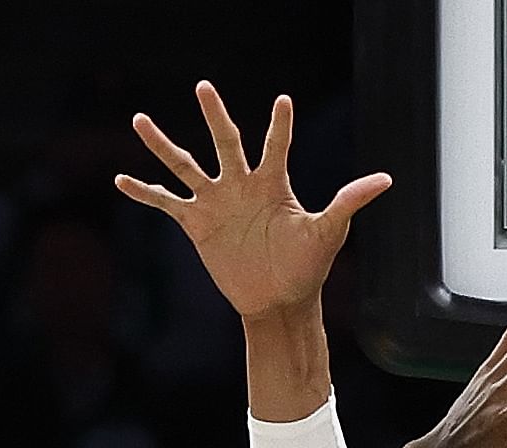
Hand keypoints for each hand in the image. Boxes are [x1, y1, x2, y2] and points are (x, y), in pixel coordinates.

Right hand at [114, 81, 390, 318]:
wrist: (280, 301)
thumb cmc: (308, 267)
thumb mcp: (328, 232)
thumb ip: (349, 201)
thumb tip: (385, 179)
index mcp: (273, 184)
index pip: (276, 146)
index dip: (280, 125)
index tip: (284, 100)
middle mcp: (241, 186)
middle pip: (225, 142)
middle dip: (215, 116)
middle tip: (204, 87)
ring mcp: (217, 203)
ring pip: (185, 166)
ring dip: (162, 145)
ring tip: (139, 120)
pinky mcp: (198, 225)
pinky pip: (166, 203)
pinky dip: (145, 193)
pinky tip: (121, 180)